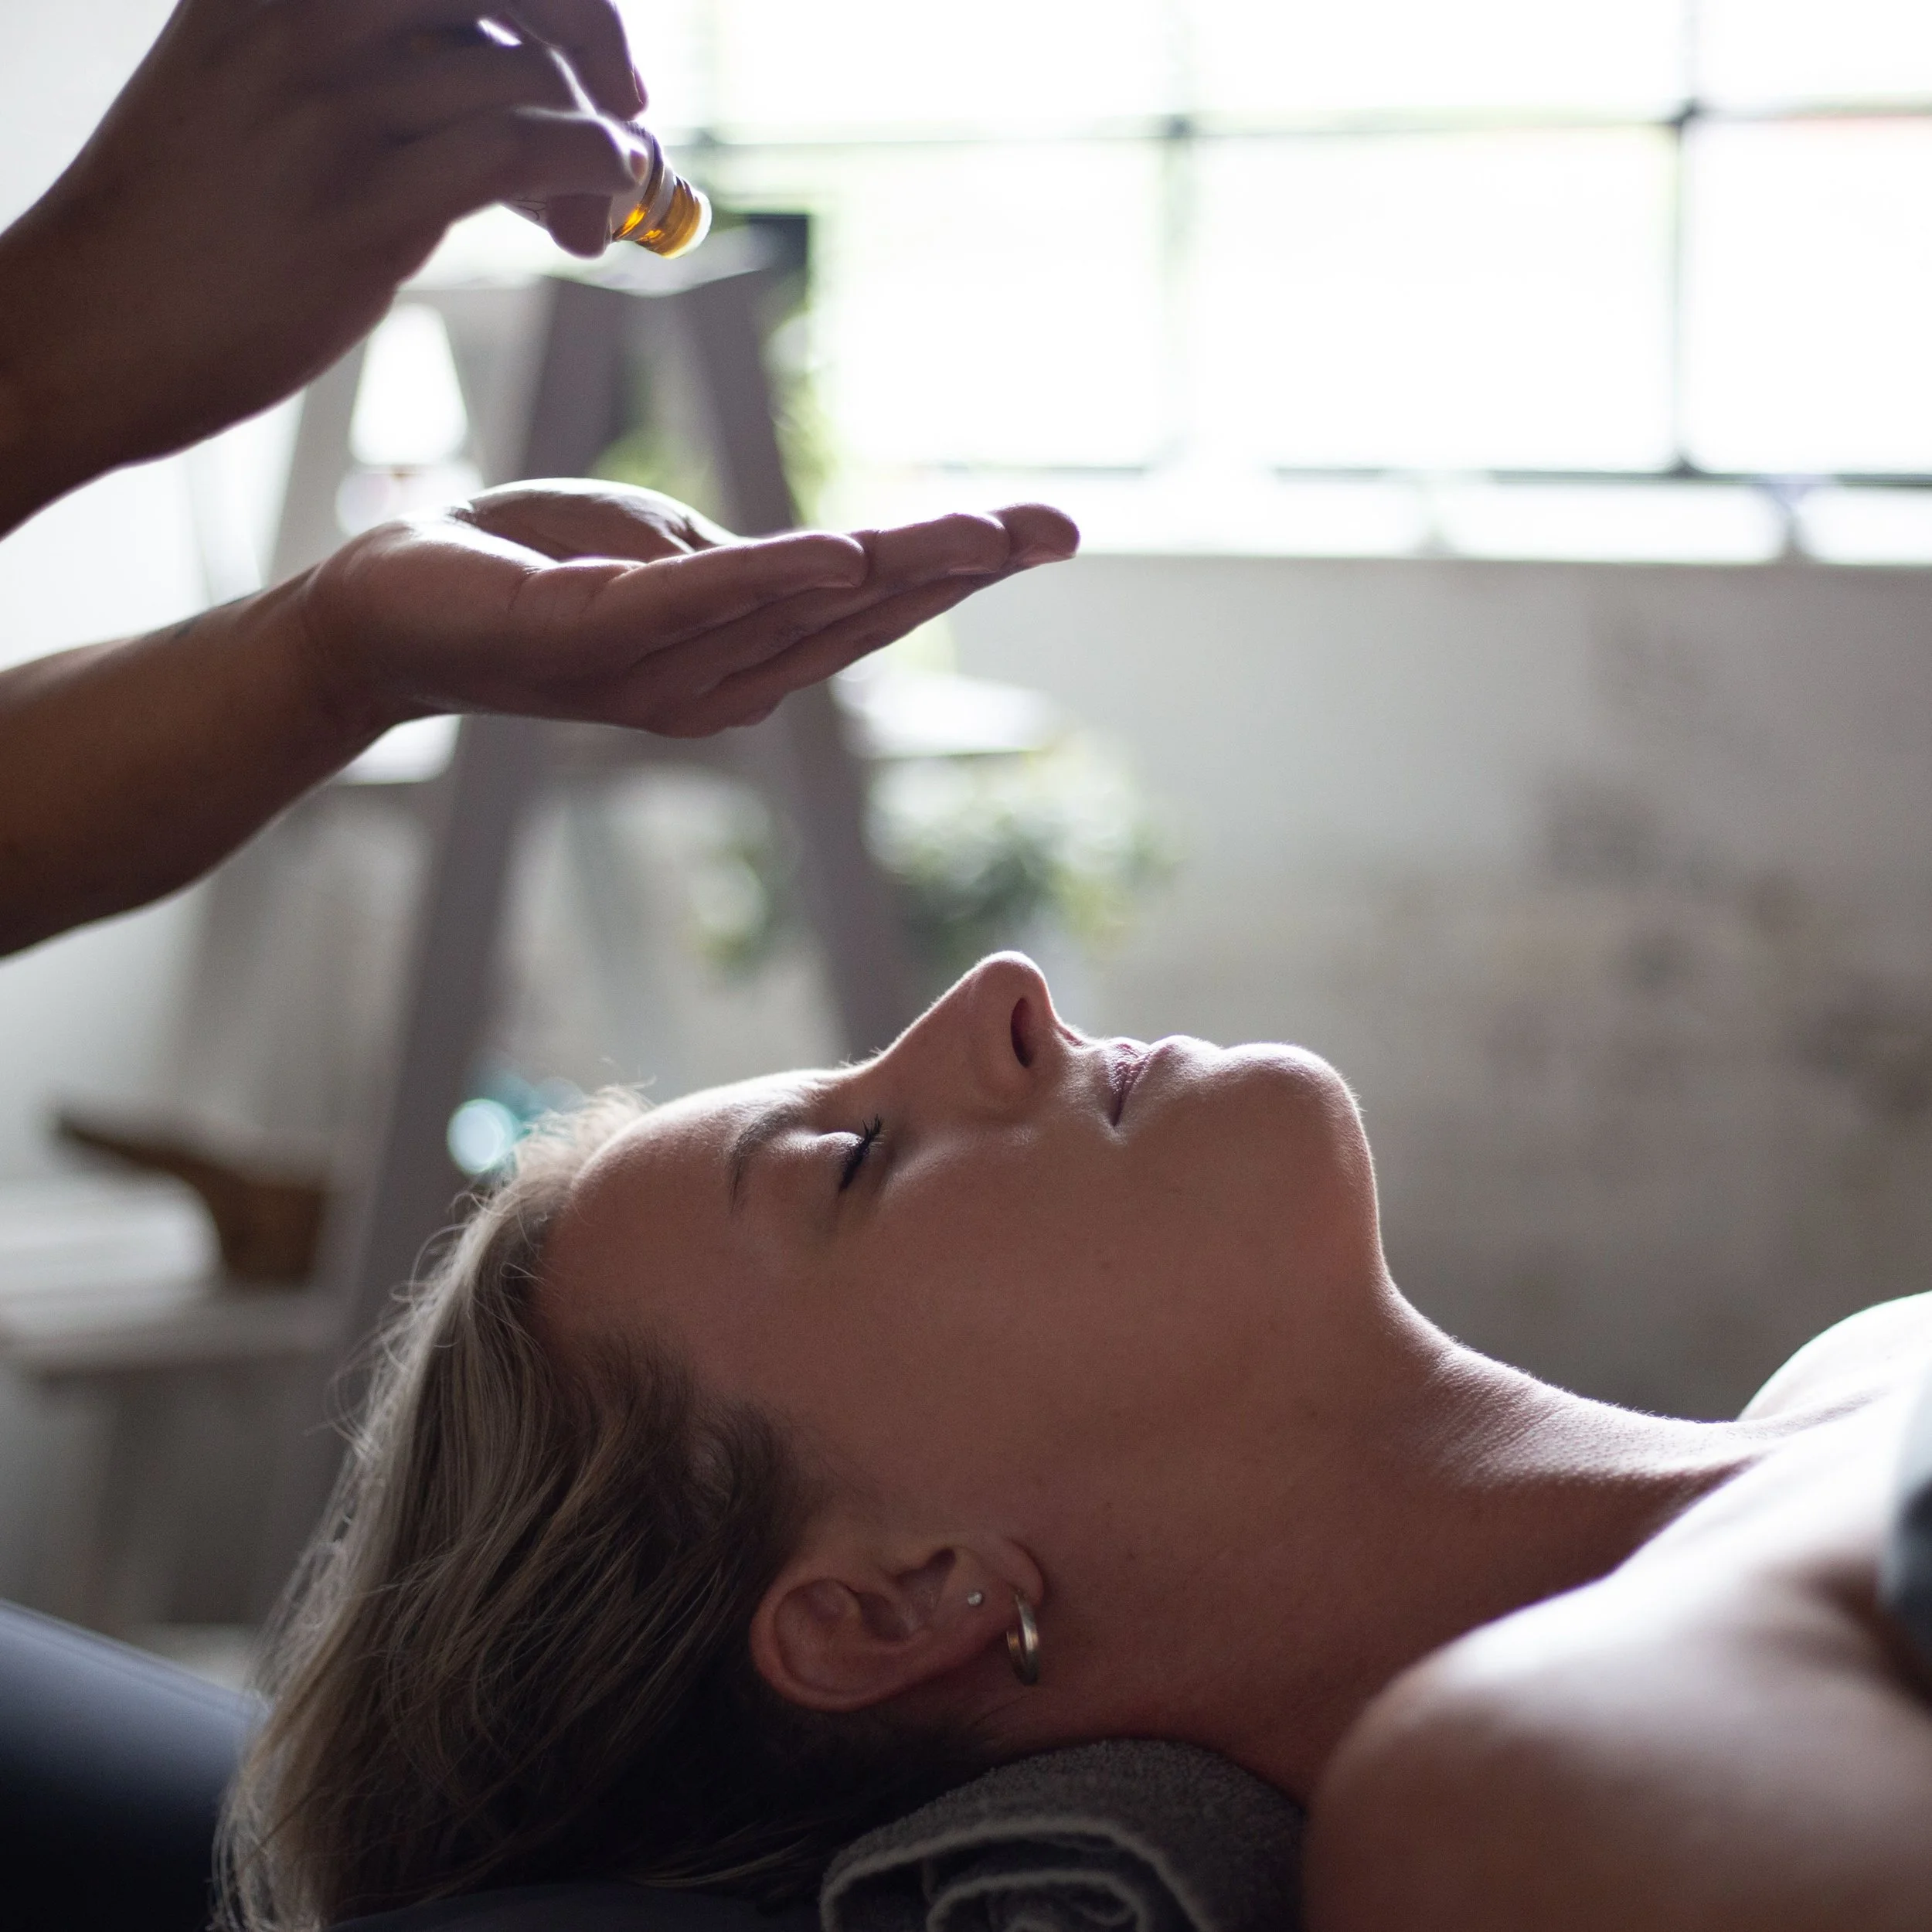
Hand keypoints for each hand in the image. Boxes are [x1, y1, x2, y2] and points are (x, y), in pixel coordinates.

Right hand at [0, 0, 650, 530]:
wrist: (91, 323)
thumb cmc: (189, 232)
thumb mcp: (261, 100)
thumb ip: (380, 74)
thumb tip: (528, 88)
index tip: (589, 53)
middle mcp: (306, 13)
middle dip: (597, 31)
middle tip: (627, 108)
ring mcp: (334, 102)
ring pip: (529, 71)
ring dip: (599, 145)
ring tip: (584, 222)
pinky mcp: (365, 200)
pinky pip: (524, 147)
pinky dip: (594, 171)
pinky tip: (595, 217)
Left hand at [295, 480, 1080, 737]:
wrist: (388, 606)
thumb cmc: (525, 569)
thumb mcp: (656, 551)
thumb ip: (739, 565)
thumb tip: (810, 562)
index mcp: (740, 659)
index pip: (865, 607)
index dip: (955, 572)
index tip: (1040, 531)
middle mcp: (718, 686)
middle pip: (856, 618)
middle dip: (958, 572)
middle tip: (1049, 529)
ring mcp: (659, 673)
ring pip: (797, 610)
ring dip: (895, 570)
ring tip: (979, 530)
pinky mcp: (592, 637)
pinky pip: (693, 604)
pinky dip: (768, 579)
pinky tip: (842, 552)